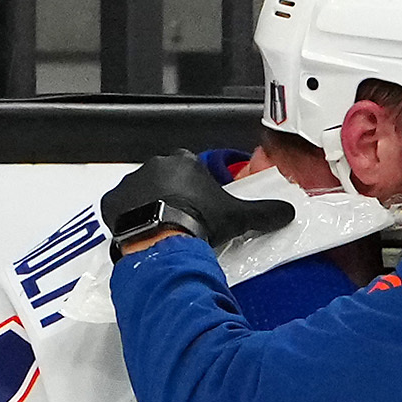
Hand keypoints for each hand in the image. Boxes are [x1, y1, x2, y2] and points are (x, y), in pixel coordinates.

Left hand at [99, 150, 293, 254]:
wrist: (163, 239)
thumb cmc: (200, 220)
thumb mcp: (237, 217)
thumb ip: (263, 212)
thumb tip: (289, 212)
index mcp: (184, 161)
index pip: (191, 168)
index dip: (196, 188)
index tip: (200, 207)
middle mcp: (154, 165)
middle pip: (165, 178)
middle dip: (172, 195)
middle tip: (182, 220)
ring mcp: (130, 182)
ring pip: (141, 192)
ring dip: (149, 206)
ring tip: (161, 231)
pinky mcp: (112, 201)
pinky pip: (120, 208)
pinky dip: (127, 219)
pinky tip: (140, 234)